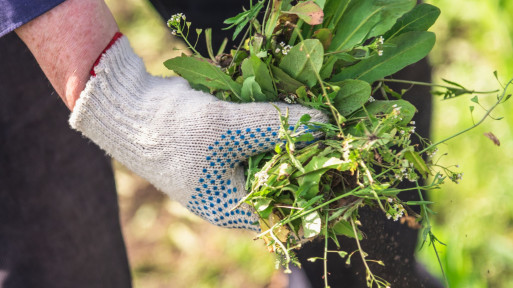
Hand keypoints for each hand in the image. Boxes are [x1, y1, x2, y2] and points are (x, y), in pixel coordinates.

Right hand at [70, 36, 327, 229]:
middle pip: (288, 187)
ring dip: (297, 143)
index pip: (291, 215)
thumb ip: (277, 126)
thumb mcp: (228, 129)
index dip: (323, 198)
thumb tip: (324, 124)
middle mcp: (236, 196)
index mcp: (235, 208)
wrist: (132, 110)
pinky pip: (262, 144)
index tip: (349, 172)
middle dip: (314, 164)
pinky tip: (293, 113)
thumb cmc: (173, 131)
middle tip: (340, 139)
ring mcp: (232, 171)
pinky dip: (277, 130)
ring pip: (277, 162)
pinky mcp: (229, 149)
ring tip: (322, 123)